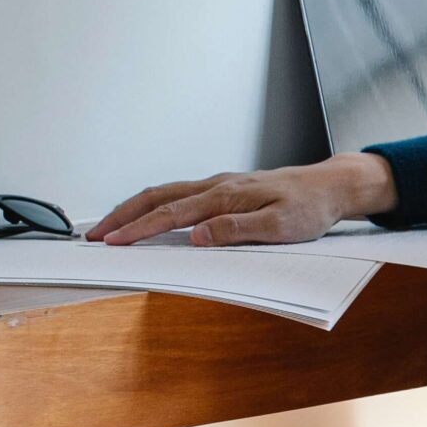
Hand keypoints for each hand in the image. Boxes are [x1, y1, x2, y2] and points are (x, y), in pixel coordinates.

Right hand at [86, 151, 395, 245]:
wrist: (332, 186)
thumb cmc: (310, 208)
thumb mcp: (281, 226)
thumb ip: (238, 230)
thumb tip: (197, 236)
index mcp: (226, 195)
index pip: (172, 213)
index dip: (139, 229)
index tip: (113, 241)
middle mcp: (217, 186)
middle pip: (157, 197)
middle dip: (122, 217)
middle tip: (94, 236)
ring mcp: (220, 185)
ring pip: (165, 192)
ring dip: (134, 209)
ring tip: (110, 227)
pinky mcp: (225, 190)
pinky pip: (180, 194)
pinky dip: (155, 205)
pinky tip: (148, 216)